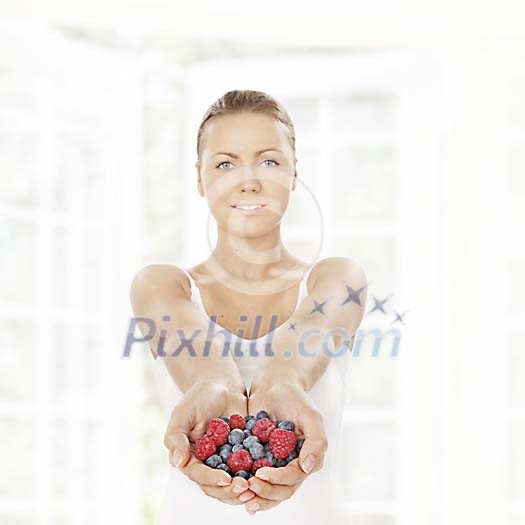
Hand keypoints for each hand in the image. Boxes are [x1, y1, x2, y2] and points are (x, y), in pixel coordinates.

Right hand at [163, 381, 257, 505]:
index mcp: (190, 458)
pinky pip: (250, 470)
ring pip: (233, 485)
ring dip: (244, 490)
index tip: (225, 479)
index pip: (199, 475)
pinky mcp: (242, 456)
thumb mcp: (183, 413)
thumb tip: (177, 463)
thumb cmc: (199, 397)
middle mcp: (207, 465)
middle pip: (217, 487)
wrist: (222, 384)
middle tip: (245, 487)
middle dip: (230, 491)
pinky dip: (257, 476)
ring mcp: (225, 462)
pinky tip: (268, 476)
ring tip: (256, 487)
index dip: (211, 480)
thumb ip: (176, 437)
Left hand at [244, 382, 327, 514]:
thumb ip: (316, 441)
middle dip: (265, 492)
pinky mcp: (257, 458)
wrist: (273, 385)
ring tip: (241, 494)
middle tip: (249, 486)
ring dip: (255, 496)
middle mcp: (290, 465)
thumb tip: (308, 467)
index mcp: (306, 458)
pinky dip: (243, 484)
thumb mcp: (311, 416)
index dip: (278, 480)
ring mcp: (273, 464)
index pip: (293, 478)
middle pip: (280, 491)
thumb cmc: (295, 398)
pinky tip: (231, 485)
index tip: (261, 474)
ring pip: (266, 489)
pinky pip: (251, 476)